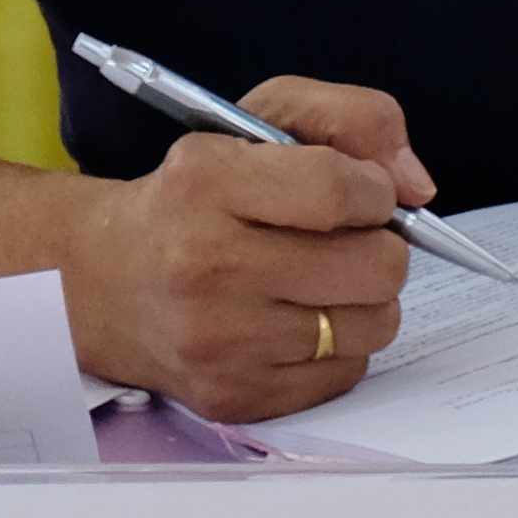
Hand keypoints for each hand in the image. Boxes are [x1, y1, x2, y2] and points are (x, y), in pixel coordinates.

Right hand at [59, 77, 426, 421]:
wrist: (100, 281)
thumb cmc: (197, 194)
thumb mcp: (261, 119)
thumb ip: (355, 119)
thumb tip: (417, 186)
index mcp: (205, 183)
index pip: (339, 189)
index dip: (374, 191)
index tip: (363, 194)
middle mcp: (203, 267)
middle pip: (377, 267)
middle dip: (380, 246)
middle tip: (342, 240)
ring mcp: (216, 342)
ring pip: (374, 324)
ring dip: (363, 299)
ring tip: (318, 280)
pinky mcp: (231, 397)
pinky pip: (346, 373)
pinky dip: (338, 346)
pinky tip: (295, 321)